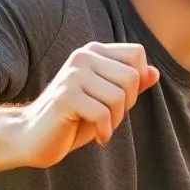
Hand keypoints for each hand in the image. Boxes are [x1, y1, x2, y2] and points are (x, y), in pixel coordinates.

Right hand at [16, 42, 159, 167]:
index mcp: (94, 52)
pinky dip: (105, 130)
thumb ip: (132, 86)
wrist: (33, 137)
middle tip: (109, 117)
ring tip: (101, 126)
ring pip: (119, 96)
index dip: (137, 81)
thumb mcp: (109, 101)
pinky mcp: (65, 96)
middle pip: (132, 77)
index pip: (137, 54)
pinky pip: (103, 113)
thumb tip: (155, 72)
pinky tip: (97, 137)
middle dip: (127, 104)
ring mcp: (73, 74)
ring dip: (115, 120)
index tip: (118, 99)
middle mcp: (83, 56)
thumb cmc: (75, 119)